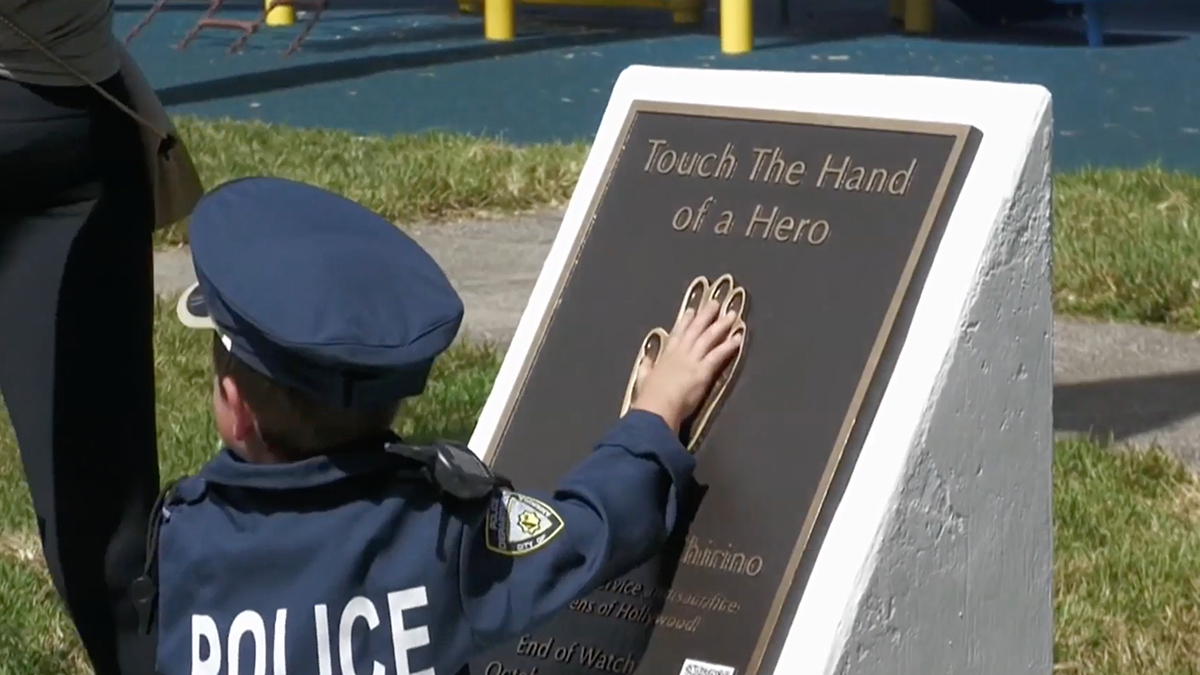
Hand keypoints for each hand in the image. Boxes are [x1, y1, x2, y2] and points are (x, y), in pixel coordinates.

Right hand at [630, 297, 743, 433]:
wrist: (655, 407)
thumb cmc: (648, 396)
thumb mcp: (642, 377)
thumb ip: (646, 366)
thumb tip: (646, 358)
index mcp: (666, 355)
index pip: (678, 333)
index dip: (685, 321)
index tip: (692, 310)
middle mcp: (680, 353)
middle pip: (696, 330)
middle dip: (706, 315)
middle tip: (716, 303)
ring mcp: (692, 360)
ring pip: (709, 338)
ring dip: (721, 325)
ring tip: (732, 315)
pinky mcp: (702, 371)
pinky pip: (718, 355)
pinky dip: (728, 346)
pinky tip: (738, 338)